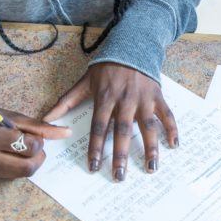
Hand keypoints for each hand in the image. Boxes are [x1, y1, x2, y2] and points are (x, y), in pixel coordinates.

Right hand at [0, 105, 71, 179]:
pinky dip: (15, 167)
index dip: (38, 142)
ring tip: (21, 149)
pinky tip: (8, 155)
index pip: (30, 148)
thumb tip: (66, 133)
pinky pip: (8, 176)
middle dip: (37, 157)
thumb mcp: (12, 116)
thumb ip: (39, 126)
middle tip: (33, 146)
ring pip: (20, 175)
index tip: (33, 135)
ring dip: (28, 163)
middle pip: (28, 168)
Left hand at [44, 63, 177, 181]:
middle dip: (120, 155)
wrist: (132, 44)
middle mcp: (125, 100)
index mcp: (105, 98)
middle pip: (122, 131)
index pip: (99, 127)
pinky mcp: (157, 96)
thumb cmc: (106, 66)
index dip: (95, 147)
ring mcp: (143, 98)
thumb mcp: (85, 81)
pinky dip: (172, 129)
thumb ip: (67, 101)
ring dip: (150, 148)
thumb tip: (46, 118)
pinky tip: (174, 145)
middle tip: (119, 177)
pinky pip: (167, 114)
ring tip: (151, 168)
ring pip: (148, 126)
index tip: (93, 166)